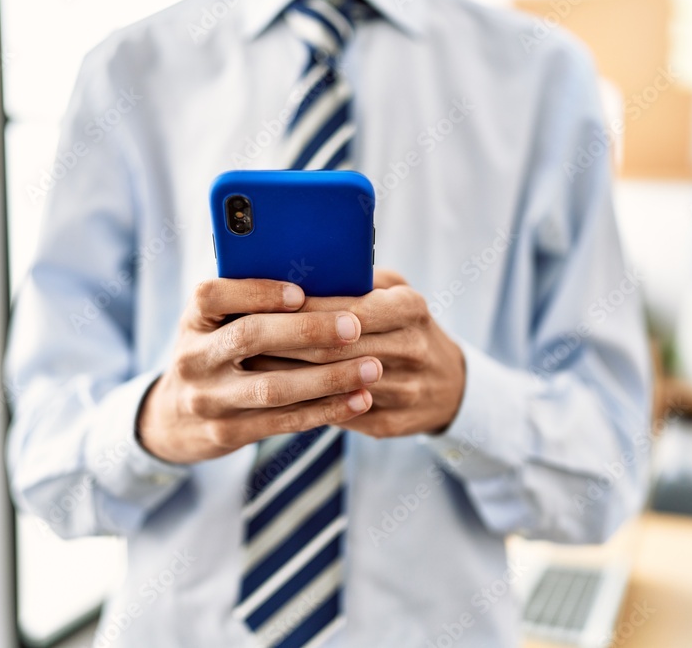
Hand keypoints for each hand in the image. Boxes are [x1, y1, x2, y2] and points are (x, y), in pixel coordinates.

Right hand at [137, 279, 382, 463]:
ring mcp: (208, 400)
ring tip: (372, 368)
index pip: (213, 296)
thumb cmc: (216, 354)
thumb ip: (253, 306)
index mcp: (193, 320)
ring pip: (273, 387)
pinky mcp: (227, 433)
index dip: (257, 291)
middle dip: (307, 331)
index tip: (301, 292)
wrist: (174, 418)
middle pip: (250, 337)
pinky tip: (359, 399)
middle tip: (354, 326)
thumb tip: (324, 282)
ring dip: (329, 378)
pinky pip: (284, 421)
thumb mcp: (217, 325)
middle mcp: (194, 358)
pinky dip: (326, 410)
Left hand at [254, 270, 466, 437]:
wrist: (450, 385)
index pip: (347, 308)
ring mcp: (405, 390)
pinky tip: (274, 394)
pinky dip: (303, 404)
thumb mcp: (395, 291)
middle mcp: (412, 348)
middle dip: (282, 343)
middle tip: (241, 337)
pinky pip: (338, 415)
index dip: (301, 309)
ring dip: (285, 376)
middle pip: (332, 349)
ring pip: (330, 385)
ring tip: (248, 363)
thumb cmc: (407, 325)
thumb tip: (300, 268)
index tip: (262, 304)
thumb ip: (357, 278)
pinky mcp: (391, 423)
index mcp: (410, 308)